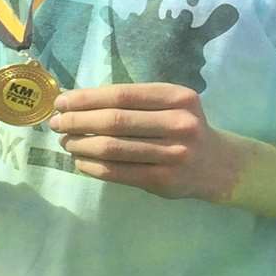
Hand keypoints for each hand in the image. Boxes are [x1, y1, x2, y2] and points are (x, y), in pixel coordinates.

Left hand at [49, 83, 241, 201]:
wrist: (217, 165)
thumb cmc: (184, 128)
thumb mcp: (171, 105)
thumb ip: (135, 103)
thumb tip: (79, 102)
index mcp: (177, 97)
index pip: (122, 95)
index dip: (87, 98)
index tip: (62, 101)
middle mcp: (178, 123)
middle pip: (115, 121)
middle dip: (79, 121)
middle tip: (57, 123)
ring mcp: (173, 154)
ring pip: (114, 148)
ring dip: (82, 144)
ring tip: (65, 142)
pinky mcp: (164, 180)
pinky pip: (119, 172)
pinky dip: (94, 166)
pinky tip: (80, 161)